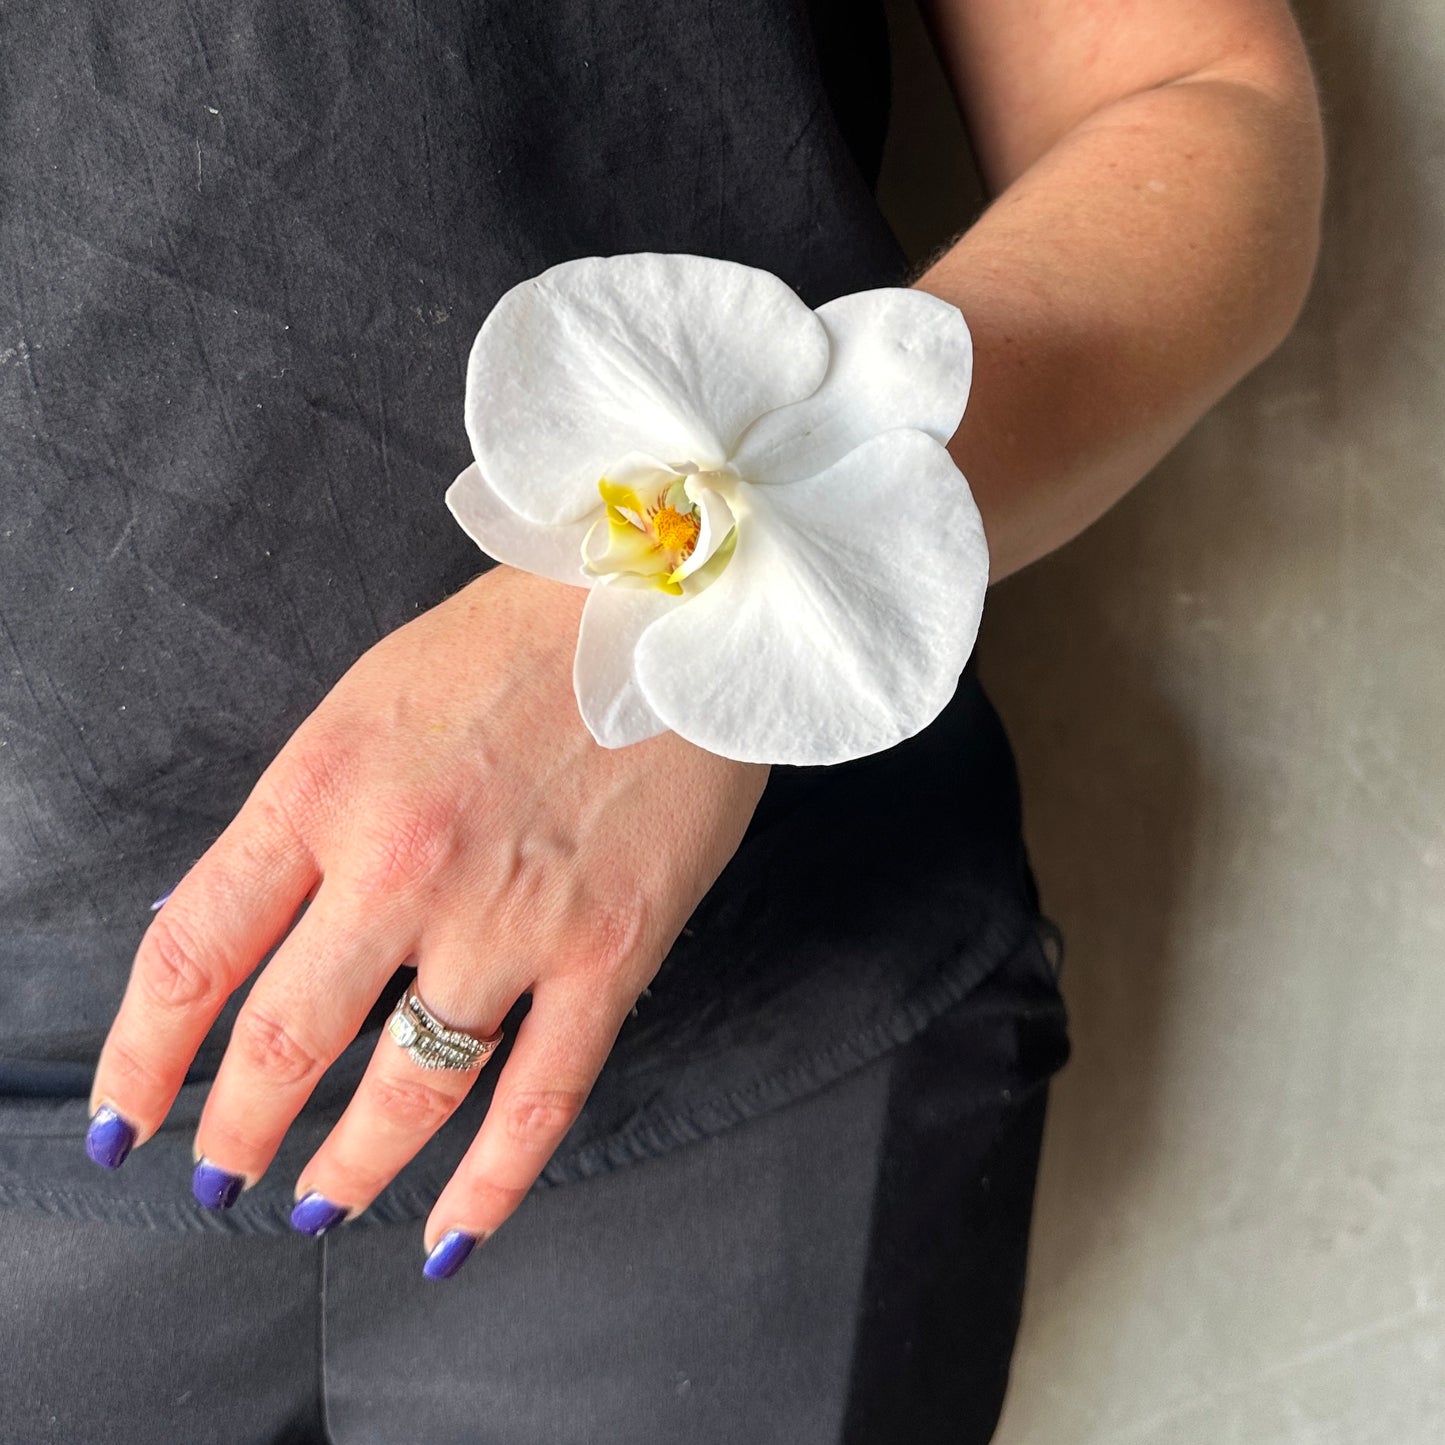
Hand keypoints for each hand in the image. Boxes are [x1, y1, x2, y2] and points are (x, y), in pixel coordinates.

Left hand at [90, 566, 767, 1270]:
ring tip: (316, 1202)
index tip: (124, 1116)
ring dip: (345, 1169)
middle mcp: (401, 863)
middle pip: (283, 1043)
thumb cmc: (517, 640)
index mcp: (324, 786)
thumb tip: (245, 931)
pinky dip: (490, 1185)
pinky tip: (450, 1230)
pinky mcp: (608, 952)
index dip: (139, 1056)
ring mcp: (510, 918)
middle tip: (222, 1174)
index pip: (191, 950)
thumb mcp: (369, 700)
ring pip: (406, 1091)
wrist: (675, 610)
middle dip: (235, 1132)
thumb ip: (303, 815)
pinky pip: (538, 1101)